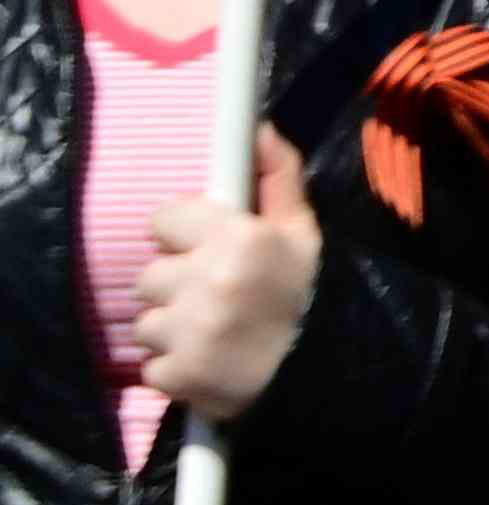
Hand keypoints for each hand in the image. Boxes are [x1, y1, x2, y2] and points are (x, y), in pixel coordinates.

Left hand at [133, 129, 318, 425]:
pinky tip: (207, 363)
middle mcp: (208, 281)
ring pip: (146, 322)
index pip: (164, 220)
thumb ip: (276, 179)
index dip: (184, 236)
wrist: (326, 375)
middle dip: (177, 286)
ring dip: (171, 329)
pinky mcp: (177, 375)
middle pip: (151, 275)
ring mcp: (189, 332)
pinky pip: (150, 365)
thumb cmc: (311, 296)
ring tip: (212, 335)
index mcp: (238, 239)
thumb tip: (257, 129)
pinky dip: (173, 368)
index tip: (207, 251)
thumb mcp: (303, 233)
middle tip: (215, 299)